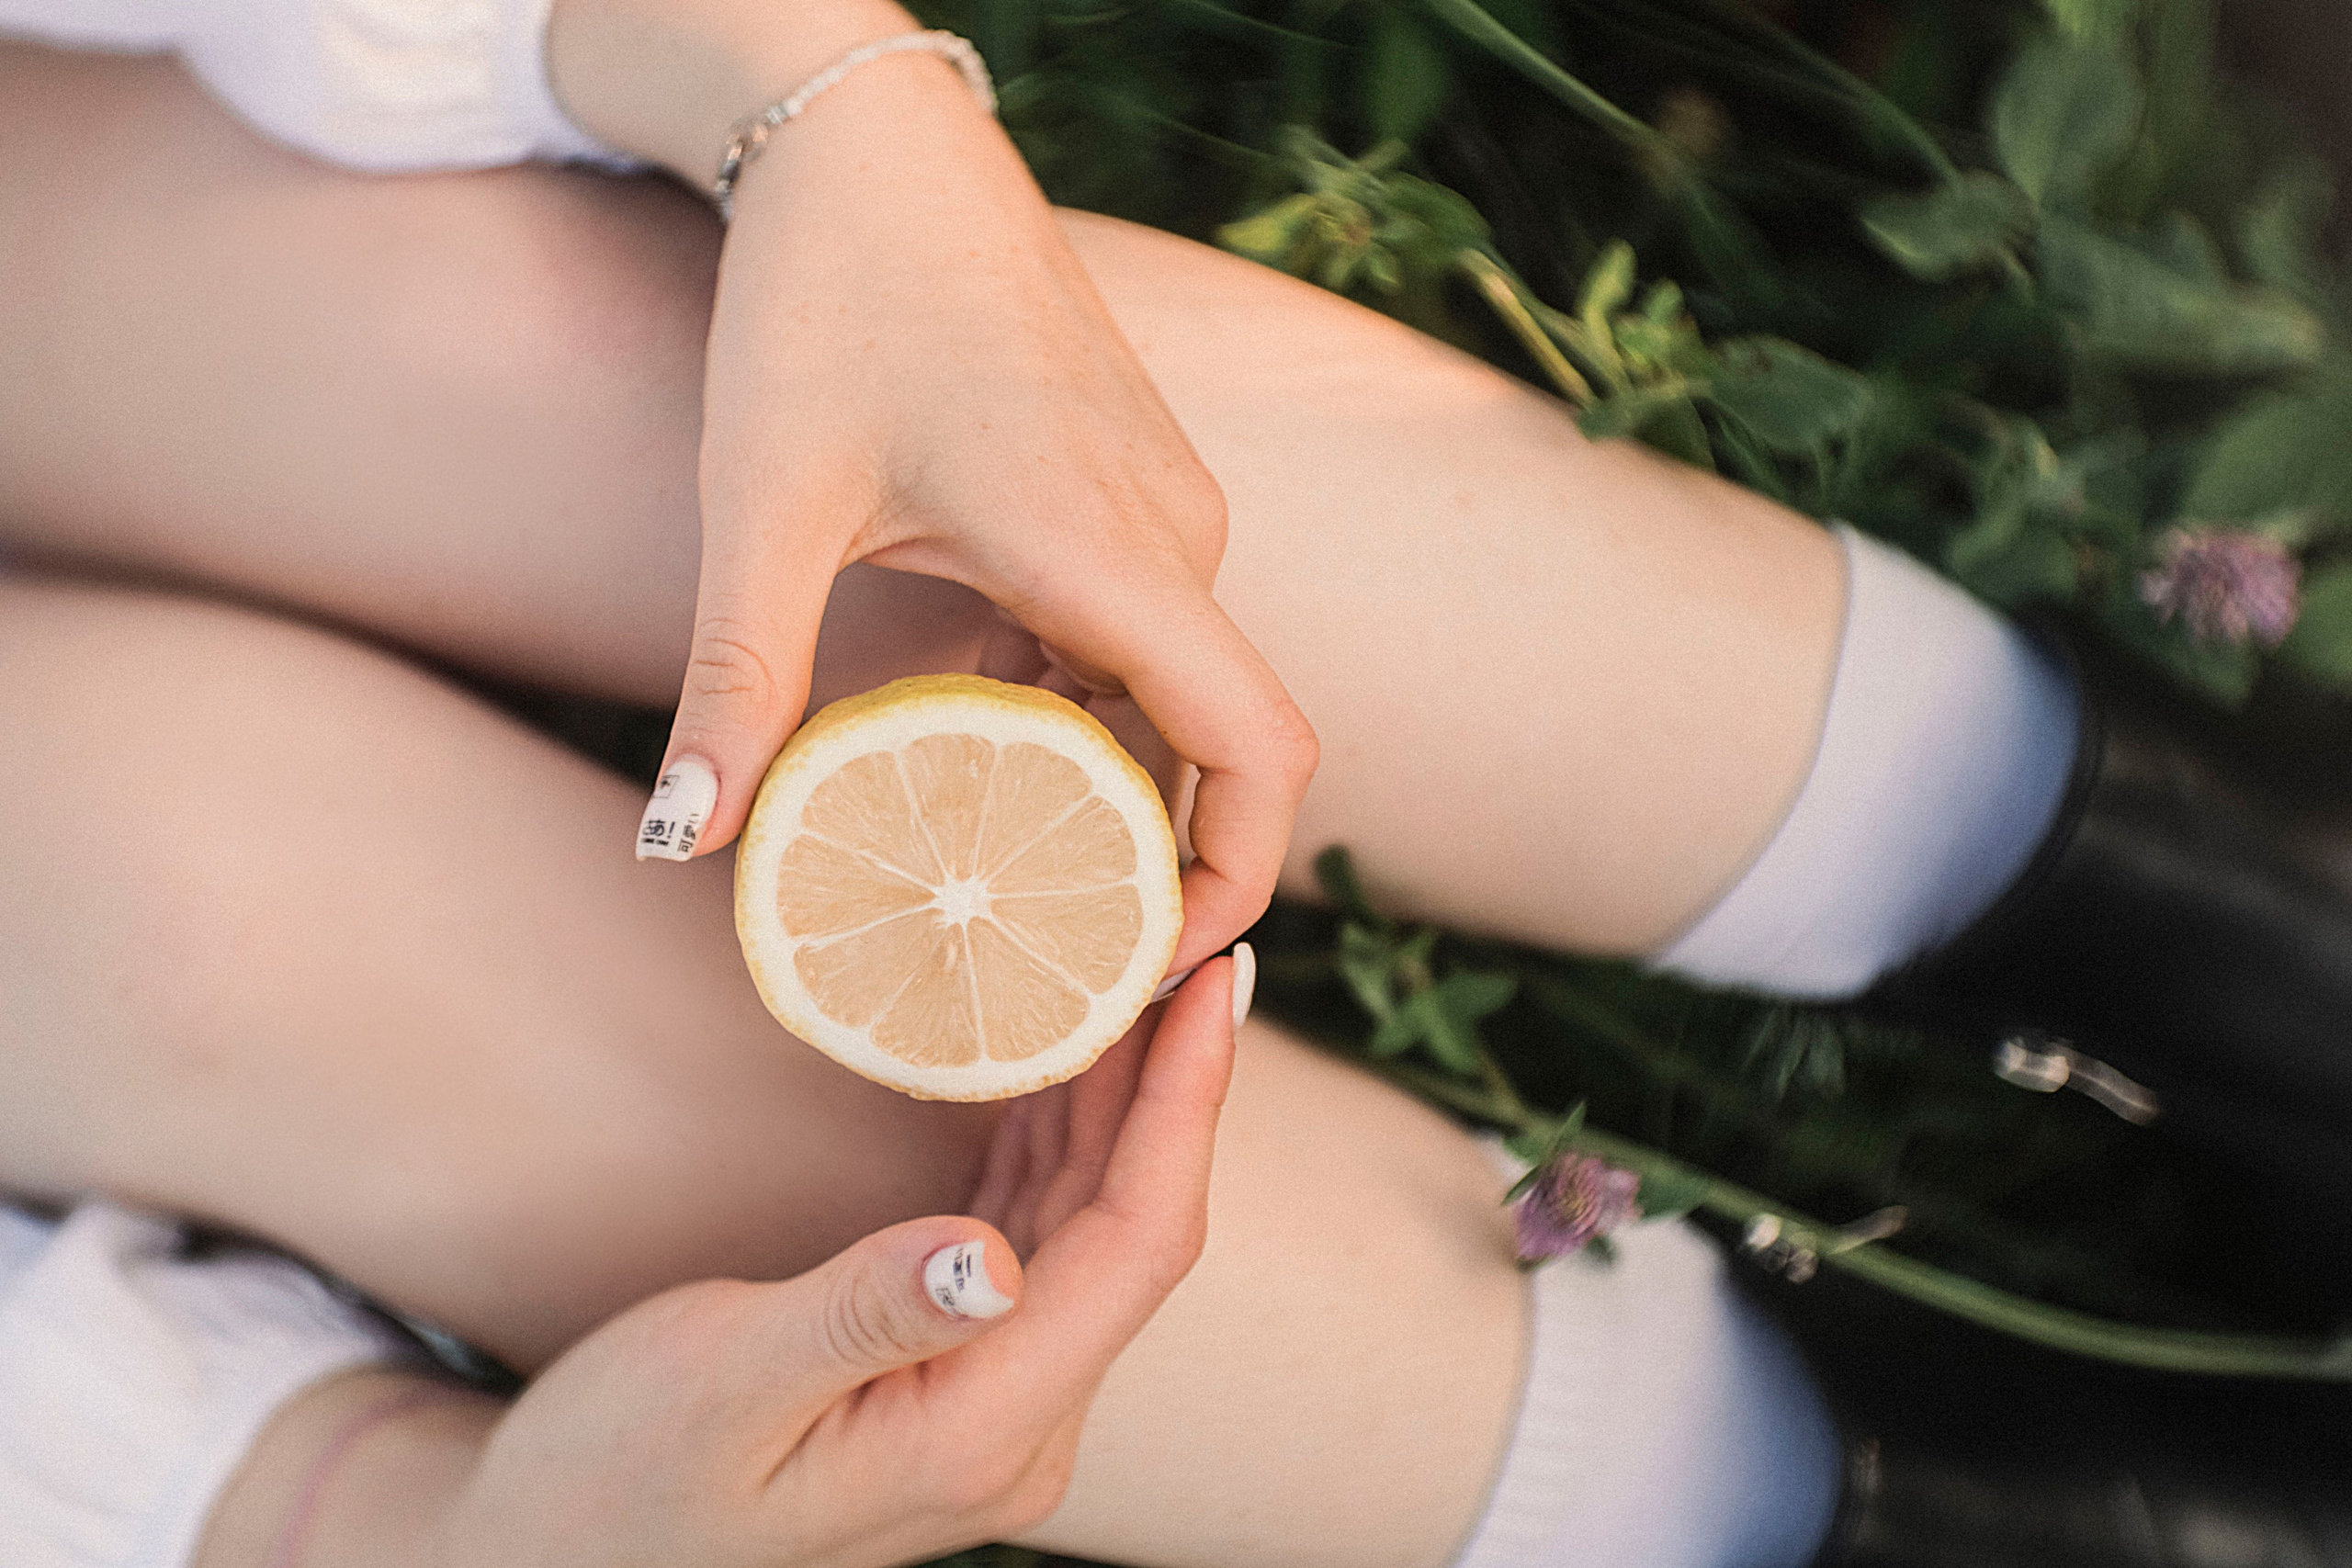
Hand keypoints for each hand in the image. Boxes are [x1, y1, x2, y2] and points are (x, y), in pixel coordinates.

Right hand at [426, 955, 1244, 1567]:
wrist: (560, 1553)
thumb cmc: (617, 1479)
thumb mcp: (720, 1387)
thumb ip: (861, 1317)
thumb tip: (992, 1256)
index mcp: (979, 1433)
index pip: (1133, 1249)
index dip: (1183, 1108)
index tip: (1209, 982)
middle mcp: (1016, 1425)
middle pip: (1133, 1230)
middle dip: (1170, 1084)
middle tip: (1188, 937)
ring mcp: (992, 1399)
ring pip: (1090, 1226)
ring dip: (1117, 1101)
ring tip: (1139, 970)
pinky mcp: (956, 1368)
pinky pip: (1035, 1235)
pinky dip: (1052, 1138)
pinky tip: (1057, 1056)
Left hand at [551, 0, 1316, 967]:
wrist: (871, 141)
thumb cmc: (826, 302)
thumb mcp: (769, 508)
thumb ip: (736, 683)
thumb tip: (676, 839)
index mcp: (1112, 549)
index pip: (1263, 750)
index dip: (1235, 884)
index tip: (1151, 972)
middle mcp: (1173, 532)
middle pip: (1215, 747)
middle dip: (1148, 868)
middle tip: (1041, 962)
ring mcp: (1165, 503)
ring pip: (1173, 692)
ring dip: (1103, 785)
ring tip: (998, 876)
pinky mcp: (1136, 484)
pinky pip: (1141, 633)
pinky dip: (1082, 707)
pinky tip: (981, 742)